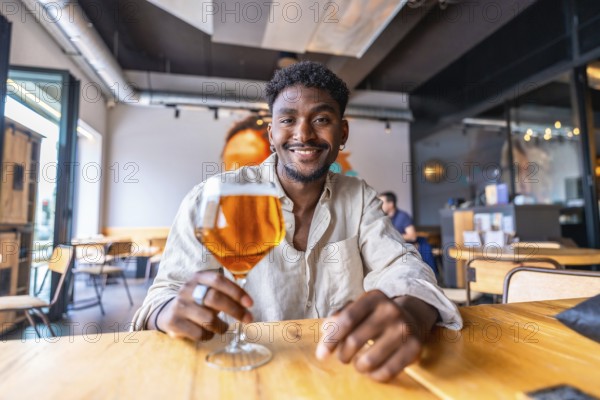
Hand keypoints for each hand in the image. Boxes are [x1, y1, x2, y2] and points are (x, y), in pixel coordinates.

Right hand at [152, 270, 253, 340]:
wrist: (167, 313)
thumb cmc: (197, 302)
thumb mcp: (207, 290)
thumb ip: (224, 293)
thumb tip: (247, 306)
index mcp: (198, 277)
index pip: (219, 280)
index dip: (236, 292)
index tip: (250, 304)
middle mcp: (187, 289)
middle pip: (215, 298)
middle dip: (235, 310)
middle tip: (247, 319)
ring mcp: (179, 306)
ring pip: (208, 319)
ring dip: (221, 326)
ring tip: (222, 327)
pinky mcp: (174, 322)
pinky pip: (199, 333)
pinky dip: (208, 335)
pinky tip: (207, 332)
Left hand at [315, 290, 436, 381]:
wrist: (411, 318)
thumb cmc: (375, 316)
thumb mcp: (358, 308)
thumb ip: (339, 317)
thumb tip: (325, 330)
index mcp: (374, 297)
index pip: (347, 320)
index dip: (331, 339)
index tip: (321, 355)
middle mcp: (390, 310)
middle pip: (355, 341)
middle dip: (343, 355)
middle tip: (343, 357)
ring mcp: (404, 329)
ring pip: (369, 360)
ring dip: (358, 367)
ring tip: (358, 363)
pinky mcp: (414, 348)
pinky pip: (387, 371)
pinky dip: (374, 376)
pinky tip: (371, 371)